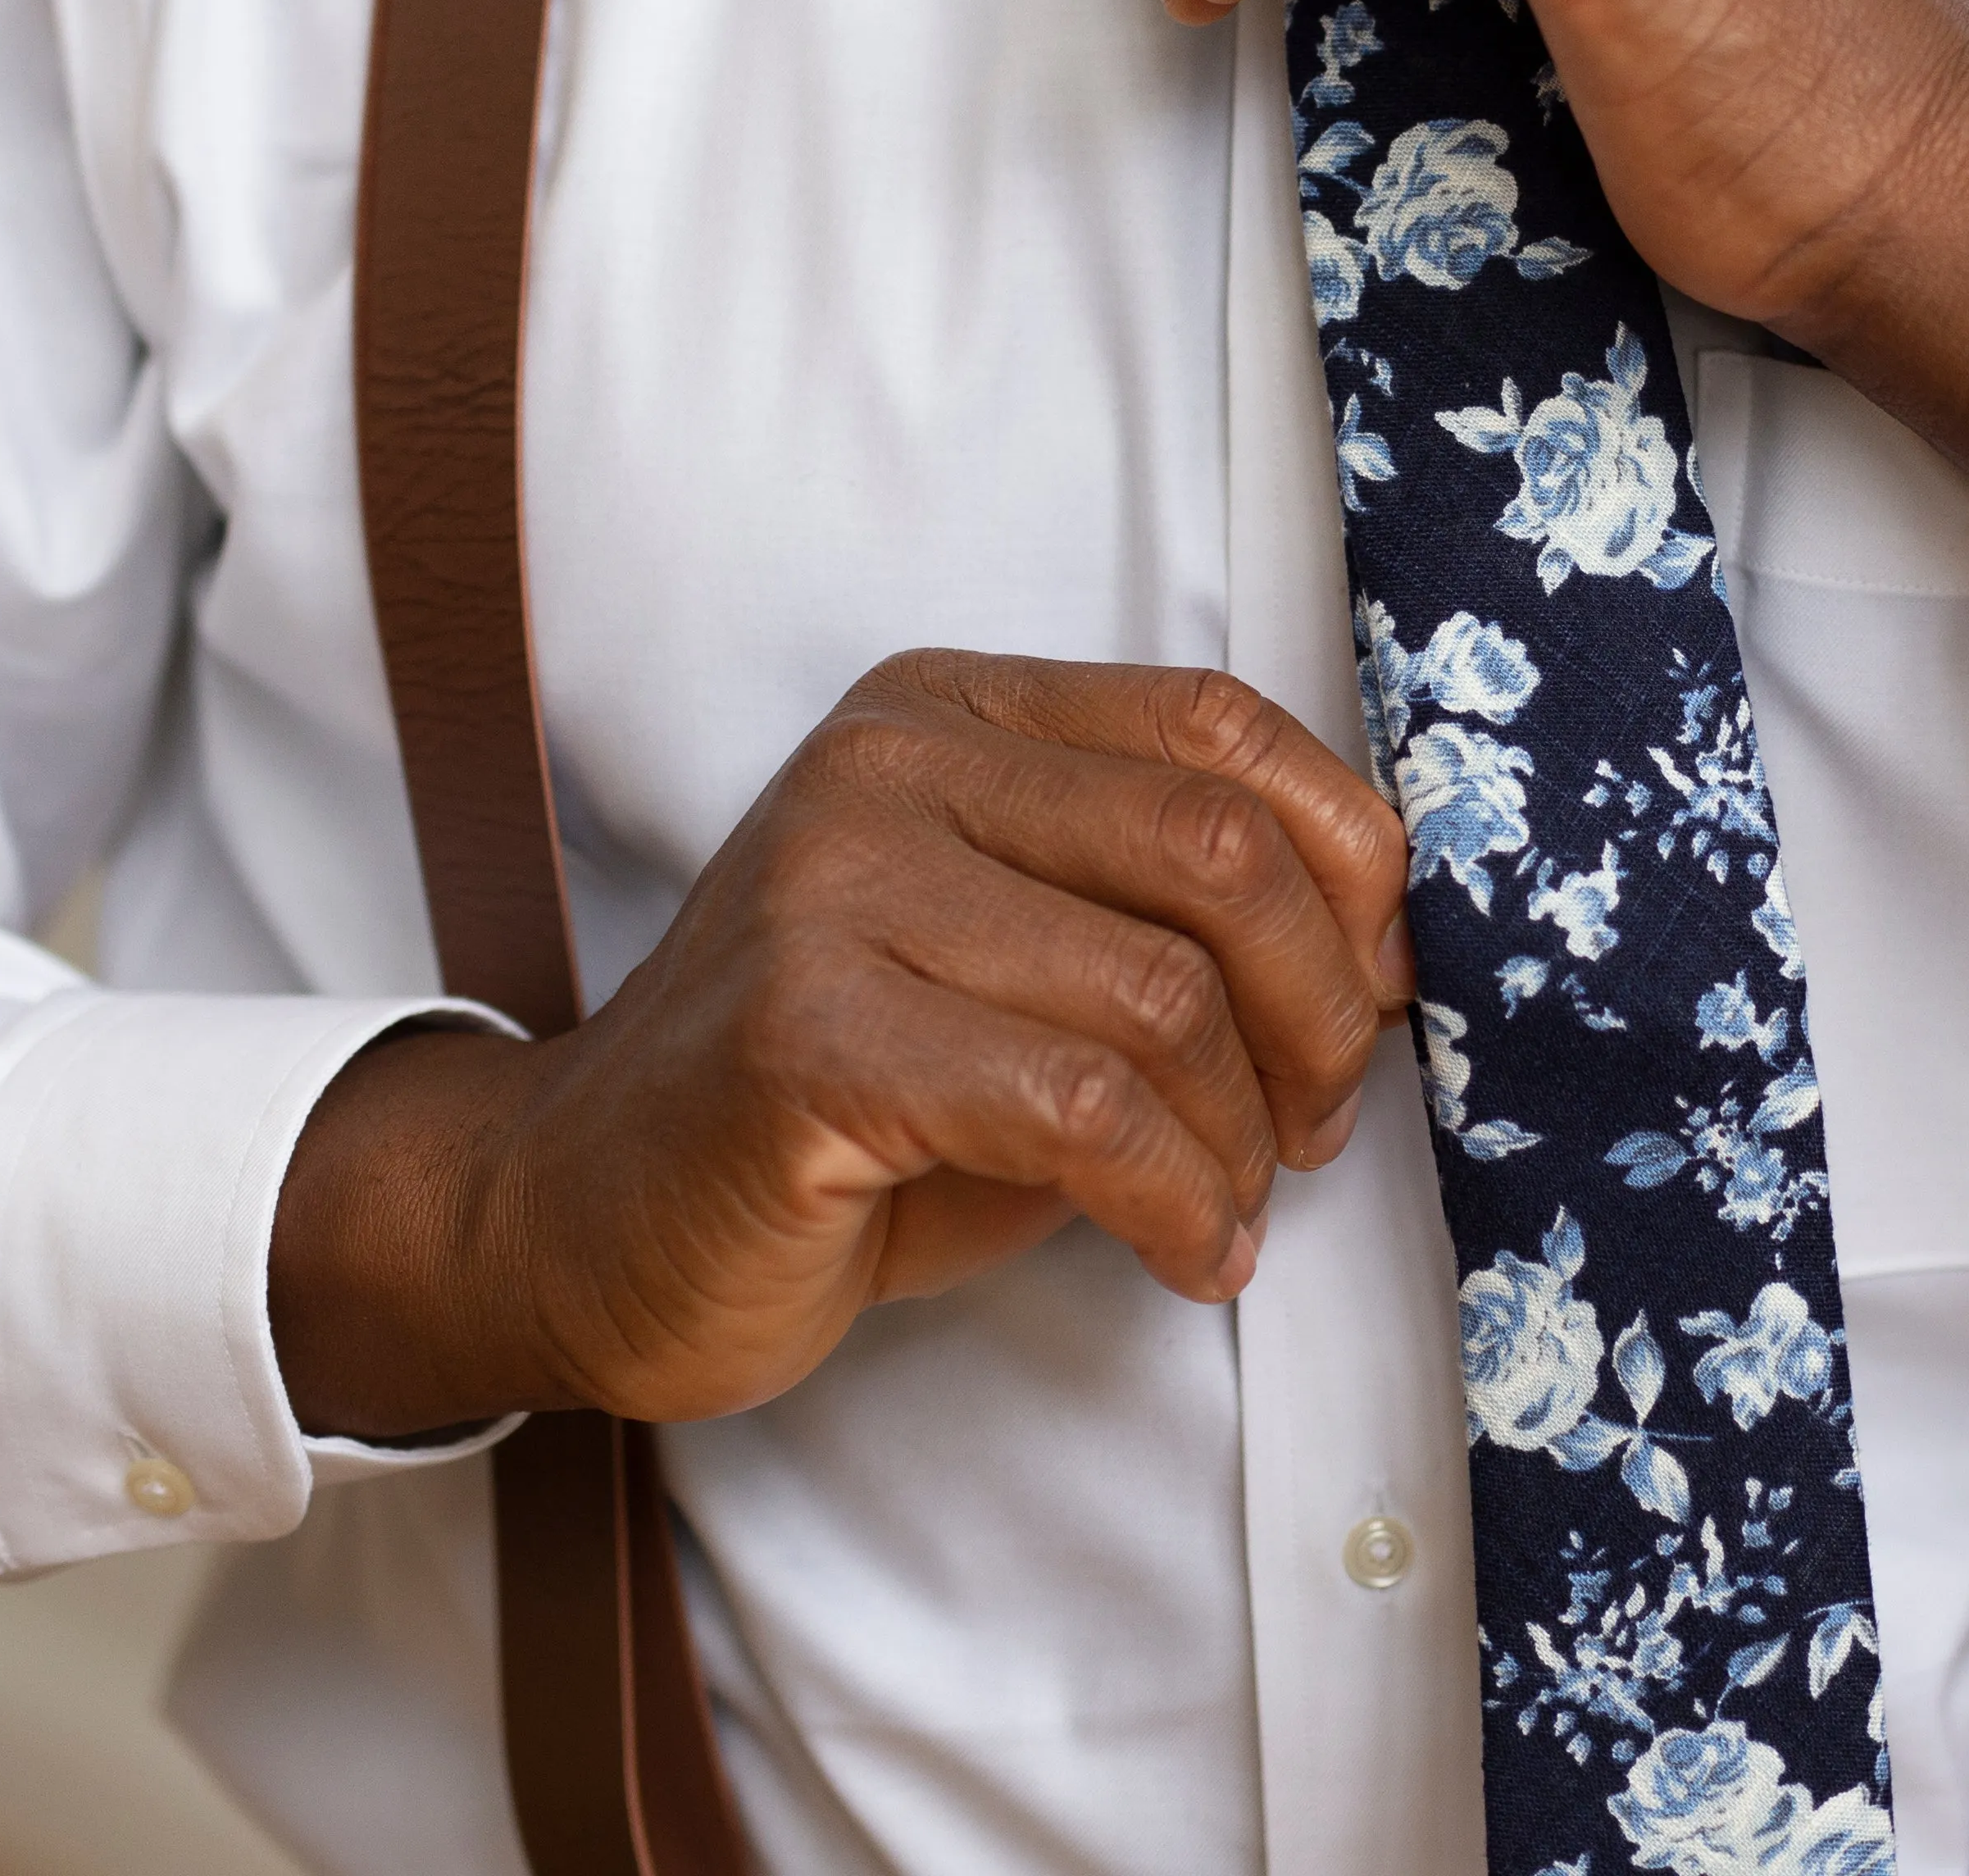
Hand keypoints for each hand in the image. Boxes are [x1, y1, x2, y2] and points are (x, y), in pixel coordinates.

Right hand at [271, 653, 1411, 1442]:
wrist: (580, 1217)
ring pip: (1162, 997)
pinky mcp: (808, 1040)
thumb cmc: (846, 1104)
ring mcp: (832, 891)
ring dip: (1245, 1138)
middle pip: (1218, 853)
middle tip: (1316, 1127)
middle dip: (1320, 1014)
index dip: (1351, 865)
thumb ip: (1169, 924)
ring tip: (1231, 1208)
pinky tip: (1187, 1255)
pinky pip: (1081, 1113)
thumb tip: (1388, 959)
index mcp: (954, 714)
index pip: (1223, 725)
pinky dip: (1179, 1201)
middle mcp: (889, 765)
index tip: (1383, 993)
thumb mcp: (1026, 969)